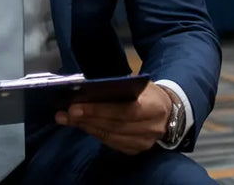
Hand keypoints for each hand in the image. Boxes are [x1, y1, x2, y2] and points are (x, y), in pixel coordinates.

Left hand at [55, 83, 172, 154]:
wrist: (167, 112)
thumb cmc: (147, 94)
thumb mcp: (138, 84)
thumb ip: (117, 87)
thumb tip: (86, 88)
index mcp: (154, 106)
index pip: (124, 110)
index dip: (98, 110)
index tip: (75, 106)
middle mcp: (151, 127)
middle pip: (114, 125)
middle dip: (87, 118)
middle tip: (66, 113)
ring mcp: (144, 142)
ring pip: (110, 136)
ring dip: (86, 127)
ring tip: (67, 119)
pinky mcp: (136, 150)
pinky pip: (110, 143)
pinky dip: (94, 133)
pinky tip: (82, 125)